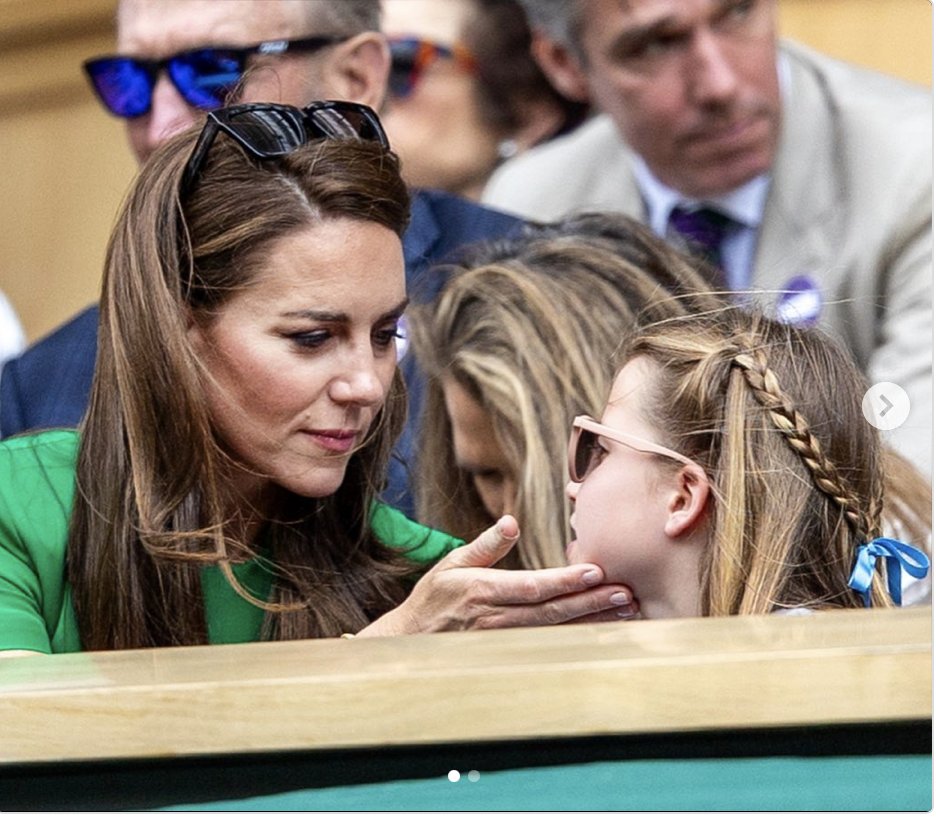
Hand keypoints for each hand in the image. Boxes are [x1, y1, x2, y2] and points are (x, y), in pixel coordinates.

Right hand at [358, 515, 638, 636]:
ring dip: (591, 620)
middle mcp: (496, 618)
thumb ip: (486, 544)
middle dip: (591, 603)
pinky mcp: (509, 651)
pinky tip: (602, 627)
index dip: (565, 581)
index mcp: (483, 591)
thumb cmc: (435, 597)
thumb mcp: (453, 562)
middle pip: (552, 611)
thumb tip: (512, 522)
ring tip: (625, 610)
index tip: (595, 571)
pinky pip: (549, 642)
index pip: (532, 586)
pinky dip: (577, 634)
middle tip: (625, 594)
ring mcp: (504, 639)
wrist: (411, 642)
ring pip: (556, 630)